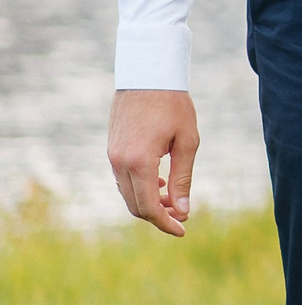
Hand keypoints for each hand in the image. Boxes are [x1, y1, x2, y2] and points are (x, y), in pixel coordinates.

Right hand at [108, 89, 199, 237]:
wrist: (148, 75)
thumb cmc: (173, 105)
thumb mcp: (187, 141)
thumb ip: (183, 178)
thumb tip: (183, 209)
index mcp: (139, 162)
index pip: (148, 207)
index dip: (166, 223)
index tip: (183, 230)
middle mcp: (120, 162)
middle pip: (135, 205)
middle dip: (158, 216)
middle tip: (182, 216)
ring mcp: (112, 156)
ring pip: (127, 193)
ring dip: (148, 202)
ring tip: (173, 199)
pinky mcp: (112, 149)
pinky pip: (122, 179)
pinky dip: (139, 188)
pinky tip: (159, 182)